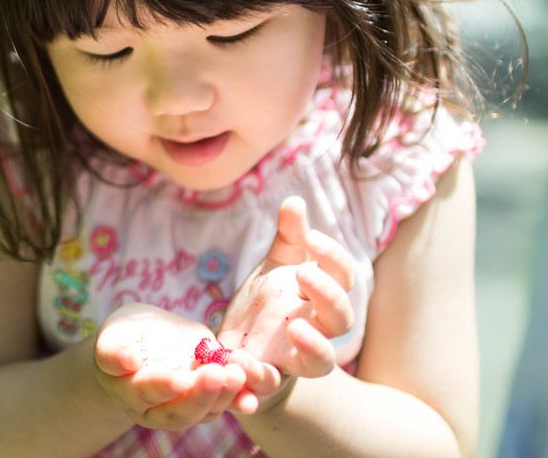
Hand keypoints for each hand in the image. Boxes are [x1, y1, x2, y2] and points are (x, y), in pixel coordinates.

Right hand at [93, 303, 280, 428]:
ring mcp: (184, 407)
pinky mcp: (208, 398)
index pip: (146, 392)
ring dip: (226, 395)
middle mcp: (156, 409)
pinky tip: (255, 389)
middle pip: (179, 413)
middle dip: (202, 395)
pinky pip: (226, 402)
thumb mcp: (115, 332)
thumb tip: (127, 361)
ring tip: (240, 373)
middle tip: (221, 374)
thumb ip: (113, 349)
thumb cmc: (126, 333)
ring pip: (205, 411)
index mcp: (129, 391)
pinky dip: (241, 397)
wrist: (147, 339)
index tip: (181, 378)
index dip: (163, 386)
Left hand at [219, 197, 354, 381]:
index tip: (313, 238)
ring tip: (295, 328)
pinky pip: (270, 384)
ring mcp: (295, 357)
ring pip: (322, 361)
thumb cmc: (269, 302)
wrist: (245, 345)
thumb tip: (295, 200)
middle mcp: (316, 329)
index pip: (342, 277)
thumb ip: (287, 238)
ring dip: (314, 346)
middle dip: (328, 296)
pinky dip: (260, 379)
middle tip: (305, 274)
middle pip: (341, 319)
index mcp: (319, 297)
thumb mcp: (273, 267)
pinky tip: (243, 364)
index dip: (333, 257)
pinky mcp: (267, 378)